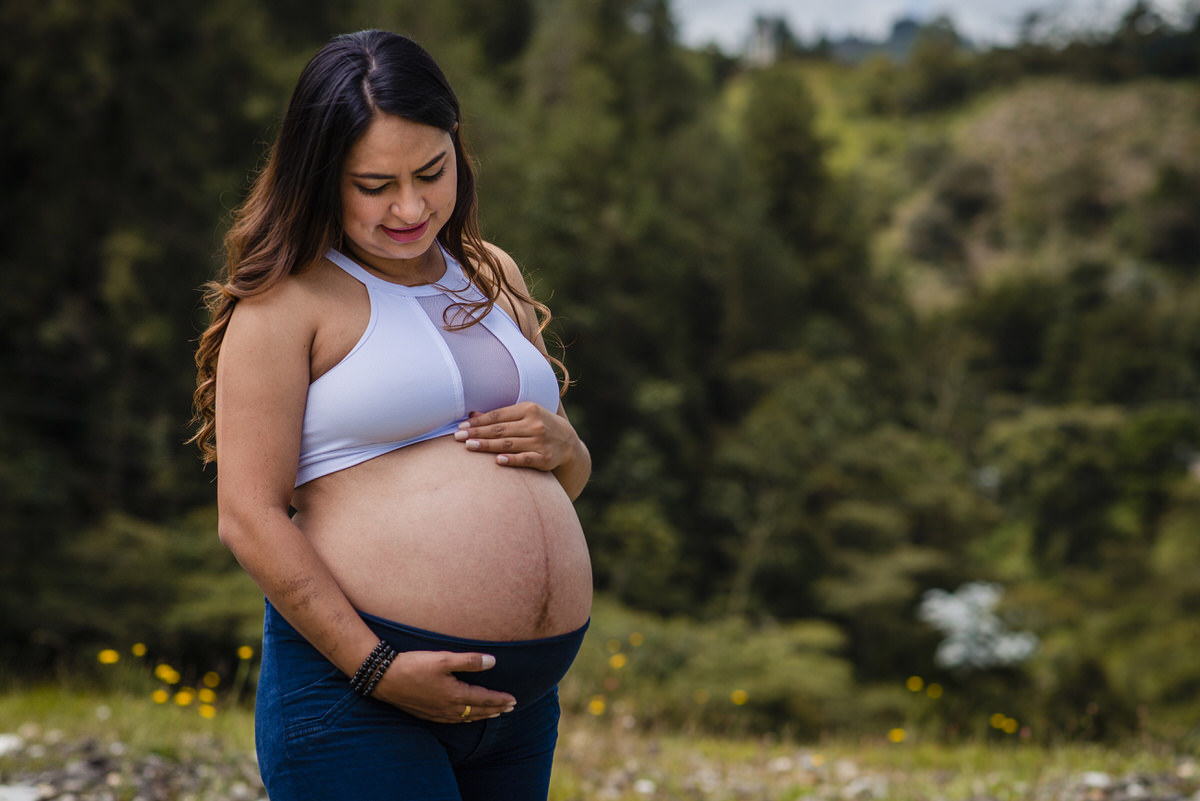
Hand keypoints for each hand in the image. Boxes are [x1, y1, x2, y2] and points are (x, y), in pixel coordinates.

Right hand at [372, 650, 516, 722]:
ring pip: (466, 718)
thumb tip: (493, 661)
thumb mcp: (444, 659)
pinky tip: (464, 717)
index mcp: (455, 695)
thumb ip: (469, 661)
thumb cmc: (414, 665)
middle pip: (478, 711)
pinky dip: (465, 719)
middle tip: (510, 708)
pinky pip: (452, 721)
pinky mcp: (427, 714)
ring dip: (482, 715)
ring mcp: (437, 713)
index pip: (484, 699)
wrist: (385, 678)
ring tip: (493, 714)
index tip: (514, 700)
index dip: (500, 699)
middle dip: (495, 709)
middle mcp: (448, 708)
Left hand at [453, 402, 578, 471]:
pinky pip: (525, 459)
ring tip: (469, 447)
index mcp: (529, 408)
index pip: (498, 415)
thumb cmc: (540, 425)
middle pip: (500, 429)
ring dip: (487, 445)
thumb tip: (472, 414)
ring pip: (509, 444)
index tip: (462, 426)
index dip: (479, 421)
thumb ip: (502, 415)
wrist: (568, 442)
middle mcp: (535, 424)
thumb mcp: (525, 414)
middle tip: (458, 437)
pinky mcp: (544, 459)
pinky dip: (512, 459)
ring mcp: (540, 442)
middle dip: (478, 433)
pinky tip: (498, 460)